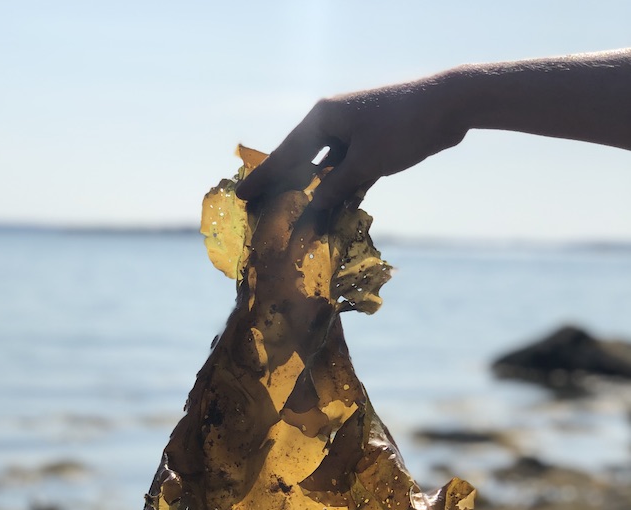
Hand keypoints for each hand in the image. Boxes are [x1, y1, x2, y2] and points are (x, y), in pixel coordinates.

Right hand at [236, 76, 467, 210]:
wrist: (449, 106)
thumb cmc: (402, 128)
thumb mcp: (364, 163)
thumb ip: (335, 190)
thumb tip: (311, 215)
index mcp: (323, 118)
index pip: (286, 154)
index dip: (264, 179)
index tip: (243, 197)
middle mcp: (333, 123)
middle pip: (302, 162)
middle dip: (286, 188)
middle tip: (261, 210)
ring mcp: (353, 134)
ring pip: (327, 170)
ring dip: (317, 195)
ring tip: (296, 220)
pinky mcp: (372, 145)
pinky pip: (348, 173)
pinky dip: (342, 192)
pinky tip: (333, 214)